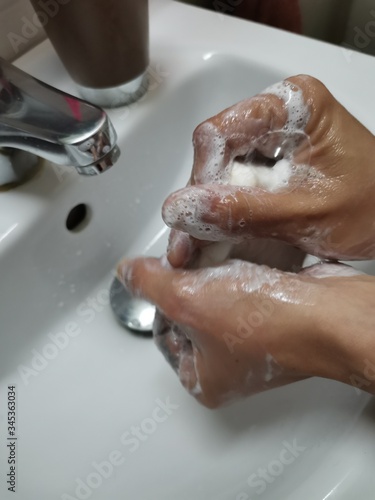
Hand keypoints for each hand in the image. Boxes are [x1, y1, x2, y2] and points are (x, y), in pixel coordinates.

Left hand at [118, 257, 374, 407]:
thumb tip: (127, 272)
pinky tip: (236, 255)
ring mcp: (253, 342)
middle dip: (185, 282)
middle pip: (189, 314)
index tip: (160, 274)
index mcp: (204, 378)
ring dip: (210, 271)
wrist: (329, 313)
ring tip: (209, 253)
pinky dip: (236, 270)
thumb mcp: (187, 298)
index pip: (163, 336)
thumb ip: (149, 283)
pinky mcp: (273, 317)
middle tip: (184, 260)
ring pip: (216, 297)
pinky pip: (241, 289)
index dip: (157, 300)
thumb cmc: (268, 323)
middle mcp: (229, 365)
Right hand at [164, 75, 374, 264]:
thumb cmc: (373, 206)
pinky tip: (223, 232)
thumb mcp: (309, 213)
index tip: (196, 217)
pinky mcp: (271, 160)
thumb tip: (185, 209)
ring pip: (221, 169)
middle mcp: (278, 114)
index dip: (203, 177)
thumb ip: (246, 211)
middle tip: (192, 241)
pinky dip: (228, 209)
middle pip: (216, 151)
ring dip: (212, 207)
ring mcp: (273, 137)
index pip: (221, 133)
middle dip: (204, 199)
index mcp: (294, 105)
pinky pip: (236, 181)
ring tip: (203, 243)